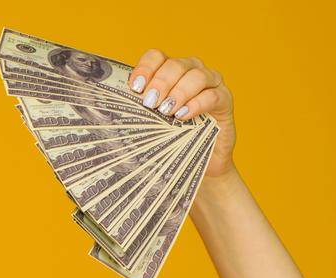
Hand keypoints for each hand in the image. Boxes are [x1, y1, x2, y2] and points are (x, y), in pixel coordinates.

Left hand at [126, 50, 236, 180]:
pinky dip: (196, 104)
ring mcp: (210, 83)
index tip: (135, 88)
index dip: (145, 68)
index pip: (156, 57)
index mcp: (169, 72)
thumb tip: (111, 114)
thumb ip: (139, 112)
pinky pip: (212, 95)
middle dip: (160, 82)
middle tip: (150, 103)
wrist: (201, 162)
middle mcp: (191, 71)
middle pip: (175, 64)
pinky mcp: (224, 100)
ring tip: (166, 111)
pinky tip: (182, 116)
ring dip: (178, 91)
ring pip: (196, 75)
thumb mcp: (152, 124)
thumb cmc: (172, 141)